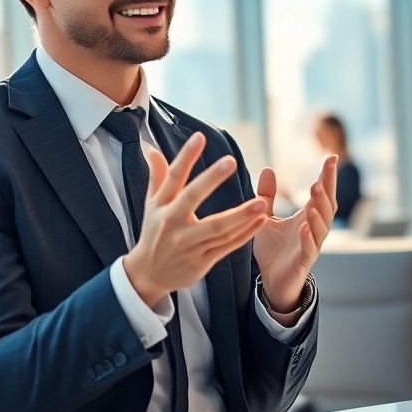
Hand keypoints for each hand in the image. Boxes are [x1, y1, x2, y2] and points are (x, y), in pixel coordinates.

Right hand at [122, 132, 268, 307]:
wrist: (149, 274)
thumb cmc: (154, 233)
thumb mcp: (152, 205)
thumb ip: (158, 177)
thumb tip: (152, 150)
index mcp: (162, 206)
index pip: (174, 177)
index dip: (185, 156)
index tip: (199, 137)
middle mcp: (173, 224)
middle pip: (193, 199)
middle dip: (211, 180)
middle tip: (230, 161)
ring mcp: (189, 244)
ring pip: (217, 228)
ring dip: (240, 215)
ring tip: (261, 202)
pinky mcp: (203, 260)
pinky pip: (227, 245)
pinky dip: (244, 234)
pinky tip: (261, 220)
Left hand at [253, 156, 336, 312]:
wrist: (271, 281)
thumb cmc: (274, 249)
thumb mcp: (267, 218)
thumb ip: (268, 196)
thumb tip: (269, 168)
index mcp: (308, 216)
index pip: (322, 193)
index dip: (328, 176)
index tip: (331, 157)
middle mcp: (314, 229)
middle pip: (327, 206)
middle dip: (327, 189)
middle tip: (325, 171)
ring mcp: (311, 245)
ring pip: (321, 227)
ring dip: (319, 210)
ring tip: (314, 194)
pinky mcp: (303, 262)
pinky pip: (309, 249)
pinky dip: (308, 238)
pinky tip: (304, 227)